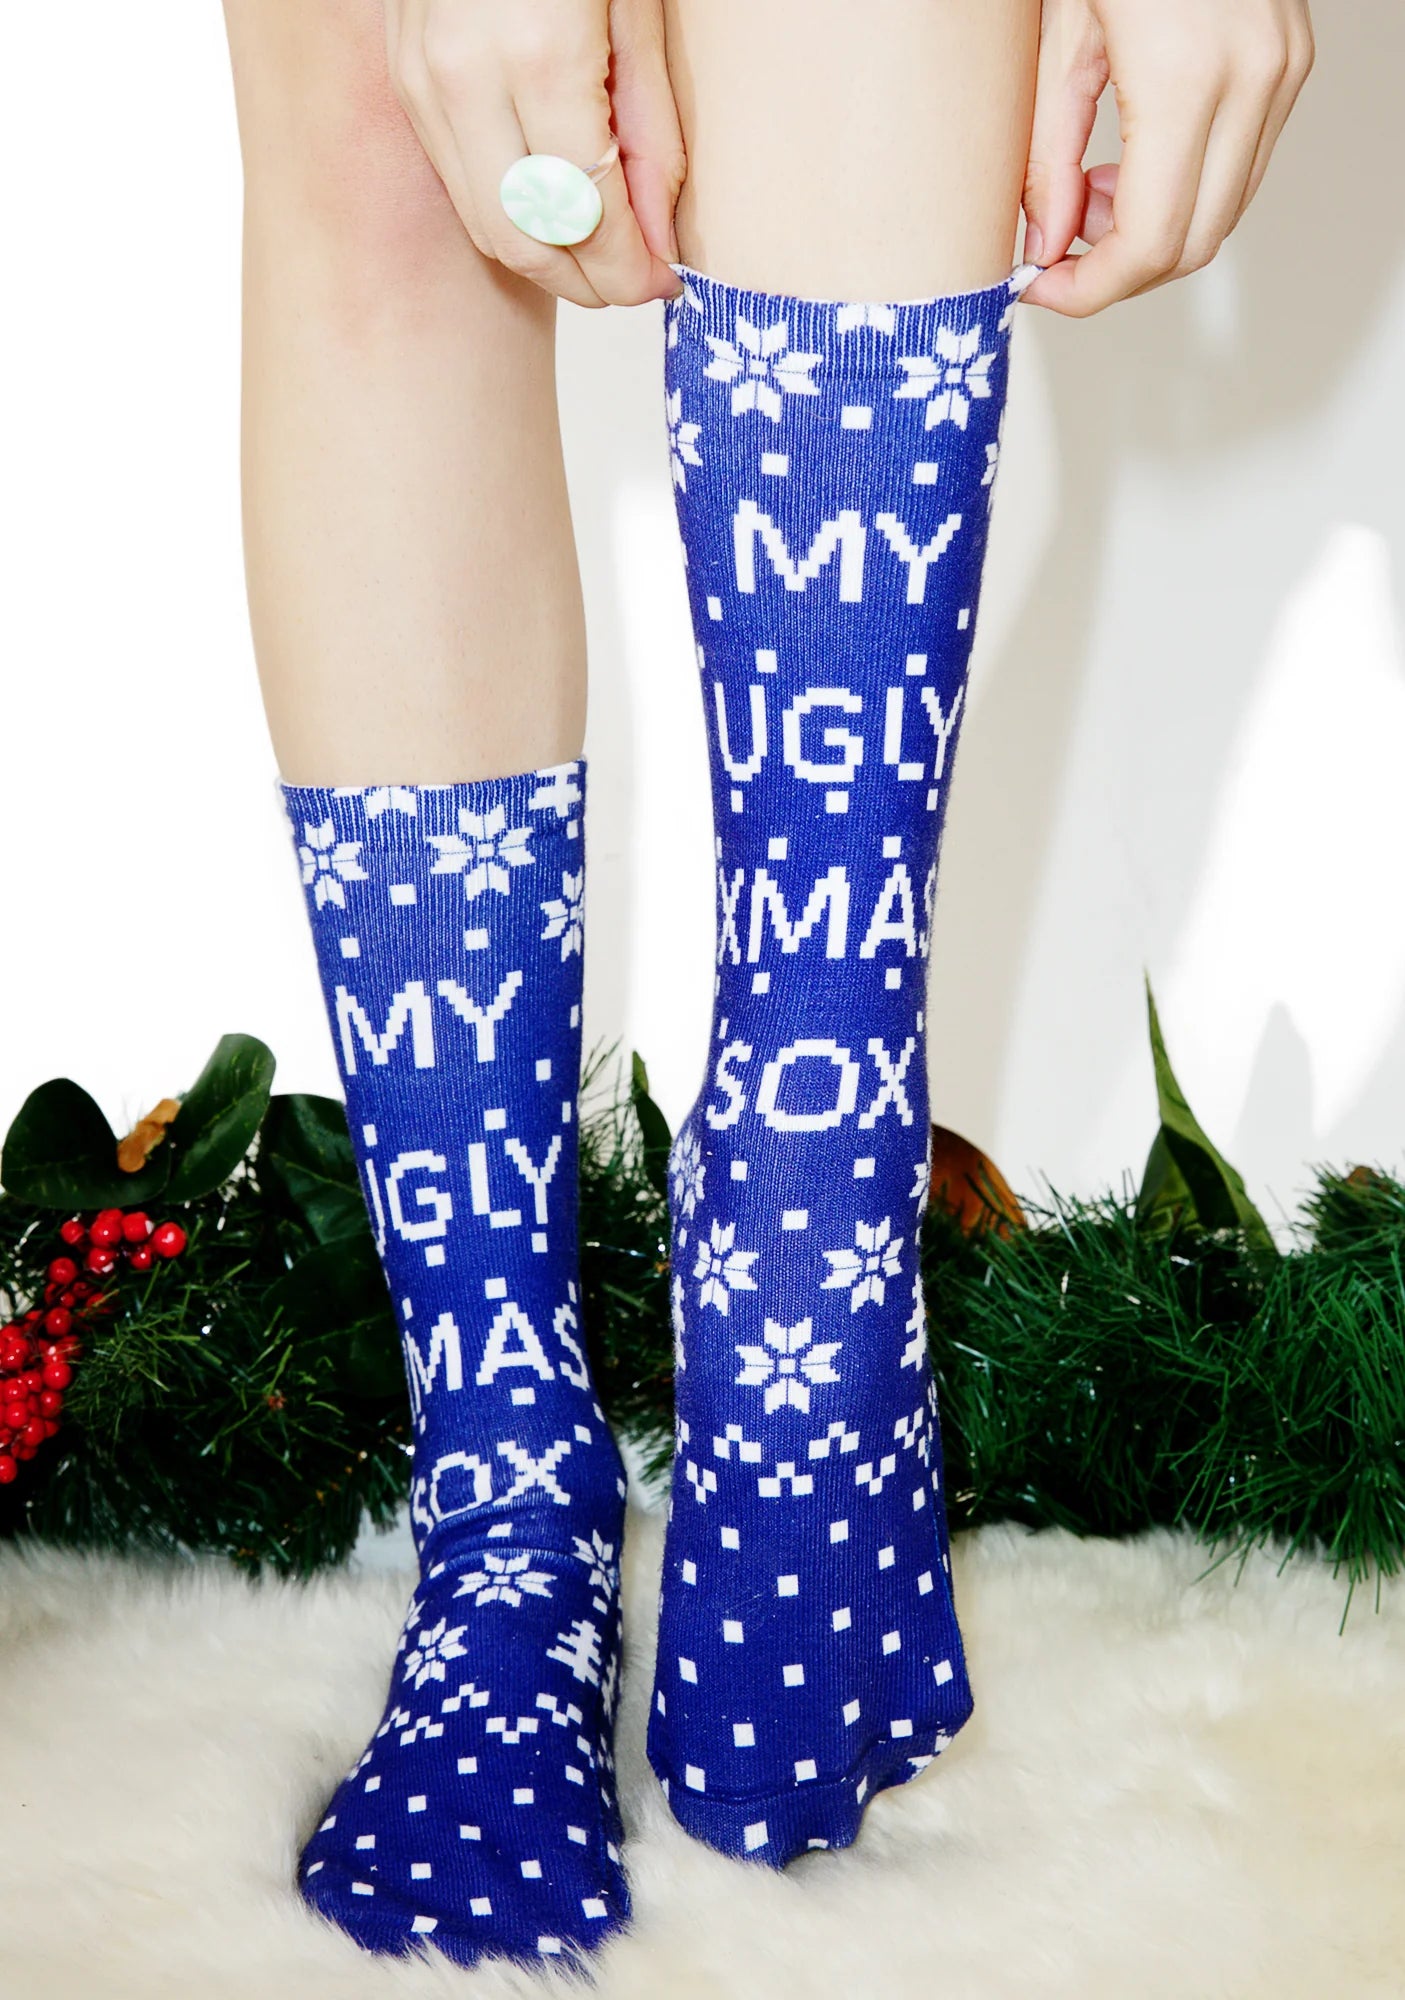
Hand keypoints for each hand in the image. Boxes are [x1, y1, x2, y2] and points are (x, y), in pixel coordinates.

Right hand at [384, 0, 684, 306]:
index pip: (588, 214)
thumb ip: (648, 132)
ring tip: (602, 259)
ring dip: (550, 262)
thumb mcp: (637, 13)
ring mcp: (422, 82)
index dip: (630, 269)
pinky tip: (556, 214)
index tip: (665, 284)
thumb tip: (657, 236)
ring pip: (488, 226)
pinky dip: (511, 217)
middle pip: (529, 239)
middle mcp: (466, 78)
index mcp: (538, 54)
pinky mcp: (404, 82)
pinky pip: (460, 184)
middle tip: (636, 285)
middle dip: (590, 283)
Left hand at [1021, 0, 1313, 315]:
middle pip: (1195, 243)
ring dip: (1152, 231)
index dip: (1091, 289)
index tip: (1042, 288)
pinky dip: (1183, 190)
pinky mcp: (1292, 62)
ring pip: (1224, 213)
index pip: (1150, 242)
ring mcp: (1284, 70)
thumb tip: (1044, 246)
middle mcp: (1252, 79)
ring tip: (1086, 195)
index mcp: (1186, 77)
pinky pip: (1241, 167)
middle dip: (1119, 270)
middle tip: (1056, 254)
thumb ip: (1045, 157)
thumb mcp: (1055, 38)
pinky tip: (1129, 162)